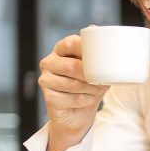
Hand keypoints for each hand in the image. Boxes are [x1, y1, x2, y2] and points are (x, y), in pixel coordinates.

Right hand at [38, 33, 109, 150]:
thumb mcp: (97, 71)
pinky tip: (89, 100)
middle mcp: (49, 63)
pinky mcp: (49, 97)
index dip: (86, 49)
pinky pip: (71, 98)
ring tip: (98, 91)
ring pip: (72, 84)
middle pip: (71, 66)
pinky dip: (85, 100)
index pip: (70, 43)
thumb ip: (99, 56)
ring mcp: (46, 80)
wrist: (78, 115)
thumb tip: (103, 35)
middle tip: (103, 82)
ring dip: (90, 89)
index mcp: (60, 50)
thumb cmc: (88, 88)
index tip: (100, 58)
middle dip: (91, 76)